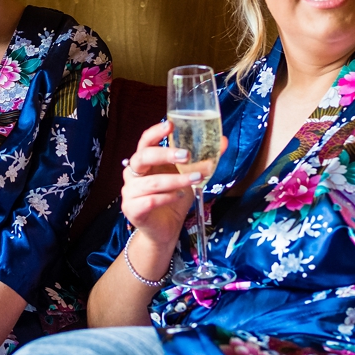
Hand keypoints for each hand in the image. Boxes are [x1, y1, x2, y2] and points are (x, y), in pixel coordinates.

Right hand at [120, 122, 223, 242]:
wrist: (165, 229)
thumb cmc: (174, 199)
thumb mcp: (190, 176)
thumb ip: (203, 159)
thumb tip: (224, 142)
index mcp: (145, 161)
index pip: (145, 141)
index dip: (156, 132)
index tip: (171, 125)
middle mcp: (133, 174)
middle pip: (143, 157)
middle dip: (166, 154)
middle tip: (187, 155)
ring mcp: (130, 192)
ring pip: (152, 182)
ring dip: (176, 180)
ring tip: (196, 179)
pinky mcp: (132, 209)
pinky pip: (150, 200)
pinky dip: (167, 198)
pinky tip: (180, 196)